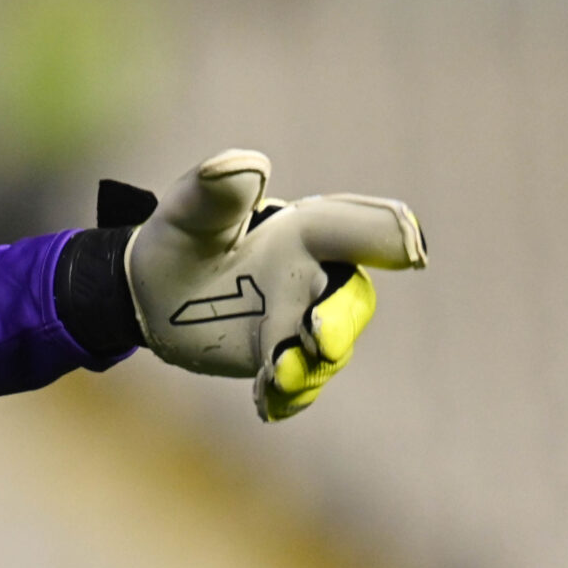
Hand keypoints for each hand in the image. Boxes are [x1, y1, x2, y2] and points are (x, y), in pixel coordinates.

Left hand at [123, 150, 425, 421]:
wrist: (155, 291)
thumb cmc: (182, 238)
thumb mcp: (188, 211)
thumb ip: (214, 190)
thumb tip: (247, 163)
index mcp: (304, 231)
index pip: (354, 227)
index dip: (388, 235)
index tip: (412, 251)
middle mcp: (315, 277)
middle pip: (352, 300)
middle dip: (343, 321)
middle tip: (320, 339)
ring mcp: (303, 323)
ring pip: (329, 348)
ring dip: (309, 365)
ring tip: (276, 374)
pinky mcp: (284, 362)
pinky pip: (299, 384)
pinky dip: (287, 395)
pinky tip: (267, 404)